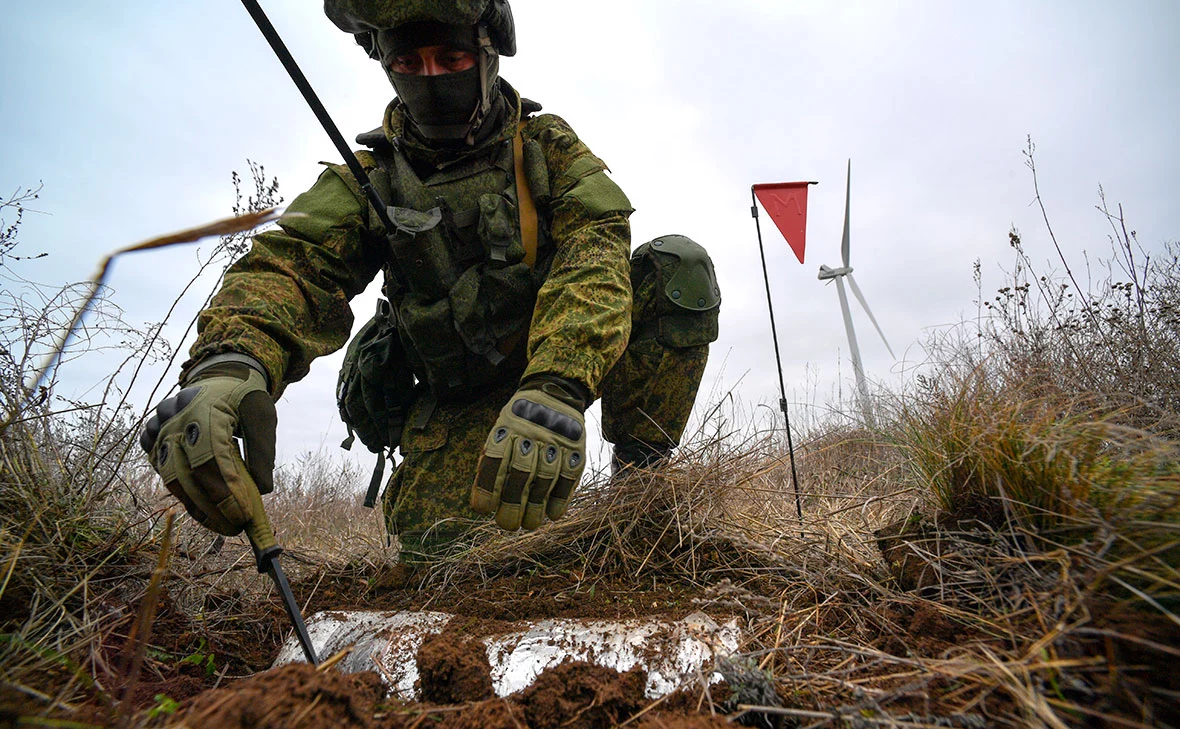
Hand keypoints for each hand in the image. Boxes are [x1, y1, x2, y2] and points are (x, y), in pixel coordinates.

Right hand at [140, 359, 277, 548]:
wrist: (218, 377)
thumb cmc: (243, 398)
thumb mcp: (262, 416)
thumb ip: (262, 451)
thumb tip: (262, 491)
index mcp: (203, 409)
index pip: (211, 460)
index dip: (226, 492)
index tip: (245, 516)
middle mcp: (174, 420)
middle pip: (186, 473)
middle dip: (211, 506)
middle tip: (235, 526)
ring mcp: (159, 429)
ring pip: (169, 476)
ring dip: (195, 505)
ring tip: (221, 524)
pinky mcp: (152, 438)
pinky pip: (160, 471)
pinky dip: (180, 492)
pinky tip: (202, 507)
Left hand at [471, 385, 586, 530]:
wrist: (555, 392)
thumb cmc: (519, 421)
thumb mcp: (500, 430)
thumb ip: (491, 460)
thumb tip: (483, 499)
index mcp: (506, 429)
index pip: (494, 461)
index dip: (487, 487)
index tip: (482, 510)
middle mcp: (530, 435)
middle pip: (520, 474)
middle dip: (512, 504)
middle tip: (507, 524)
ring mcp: (555, 442)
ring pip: (544, 478)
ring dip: (536, 506)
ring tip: (528, 525)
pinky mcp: (575, 449)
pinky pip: (568, 477)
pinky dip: (560, 498)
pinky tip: (552, 514)